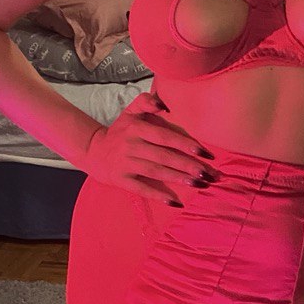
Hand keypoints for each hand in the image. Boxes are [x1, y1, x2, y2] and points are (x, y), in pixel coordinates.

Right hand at [84, 92, 215, 205]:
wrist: (93, 151)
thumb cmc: (121, 131)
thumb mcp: (130, 111)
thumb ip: (146, 101)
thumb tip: (163, 102)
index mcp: (137, 128)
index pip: (165, 137)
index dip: (186, 144)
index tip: (206, 153)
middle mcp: (131, 145)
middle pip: (164, 156)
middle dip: (188, 165)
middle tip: (209, 173)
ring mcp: (125, 163)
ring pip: (156, 172)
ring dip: (178, 179)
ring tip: (199, 184)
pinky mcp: (121, 179)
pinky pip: (141, 188)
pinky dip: (158, 195)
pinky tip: (175, 202)